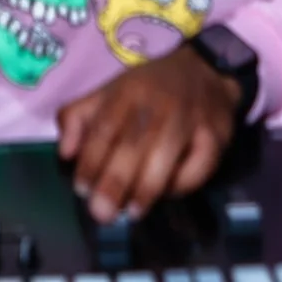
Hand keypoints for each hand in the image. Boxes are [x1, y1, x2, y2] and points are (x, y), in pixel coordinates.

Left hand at [56, 44, 242, 223]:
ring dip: (147, 189)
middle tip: (102, 213)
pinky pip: (200, 166)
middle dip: (115, 181)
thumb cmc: (149, 88)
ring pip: (167, 156)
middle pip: (134, 144)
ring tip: (132, 212)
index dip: (91, 160)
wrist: (206, 69)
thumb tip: (65, 153)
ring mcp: (190, 118)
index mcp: (128, 90)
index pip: (105, 127)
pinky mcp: (216, 135)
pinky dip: (182, 184)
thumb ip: (79, 117)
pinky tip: (166, 195)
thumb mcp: (109, 91)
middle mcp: (159, 103)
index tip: (81, 189)